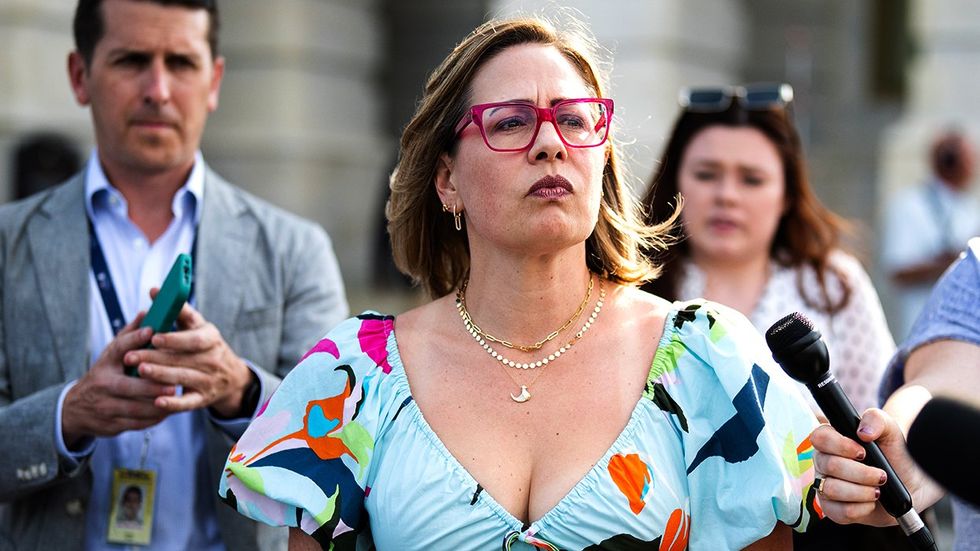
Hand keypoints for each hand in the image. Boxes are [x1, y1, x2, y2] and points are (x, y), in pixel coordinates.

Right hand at [62, 315, 176, 445]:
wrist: (76, 408)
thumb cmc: (105, 374)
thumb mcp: (112, 355)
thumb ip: (130, 335)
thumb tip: (148, 312)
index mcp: (105, 363)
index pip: (118, 348)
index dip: (134, 339)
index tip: (151, 331)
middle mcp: (103, 384)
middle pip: (128, 386)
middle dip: (151, 386)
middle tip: (172, 383)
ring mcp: (105, 406)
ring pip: (134, 408)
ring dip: (157, 405)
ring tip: (174, 397)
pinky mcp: (111, 424)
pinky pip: (136, 423)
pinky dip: (153, 418)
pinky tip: (167, 411)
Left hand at [123, 294, 252, 417]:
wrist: (230, 376)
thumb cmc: (204, 345)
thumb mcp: (197, 326)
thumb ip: (177, 310)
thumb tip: (154, 291)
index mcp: (210, 337)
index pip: (194, 337)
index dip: (174, 338)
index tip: (154, 336)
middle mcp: (212, 358)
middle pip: (183, 358)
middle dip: (155, 357)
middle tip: (131, 356)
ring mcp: (209, 379)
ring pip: (183, 377)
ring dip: (161, 375)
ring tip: (140, 371)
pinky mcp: (203, 398)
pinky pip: (188, 402)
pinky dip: (173, 403)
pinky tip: (157, 402)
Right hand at [810, 408, 941, 526]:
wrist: (912, 480)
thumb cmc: (895, 453)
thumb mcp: (891, 430)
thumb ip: (877, 419)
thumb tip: (863, 432)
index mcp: (832, 441)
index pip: (818, 437)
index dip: (839, 445)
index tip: (862, 451)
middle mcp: (825, 463)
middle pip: (828, 466)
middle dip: (860, 472)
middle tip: (881, 474)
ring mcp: (826, 486)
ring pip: (832, 489)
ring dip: (862, 491)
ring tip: (878, 489)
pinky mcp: (834, 509)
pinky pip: (839, 512)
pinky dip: (861, 508)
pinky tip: (871, 502)